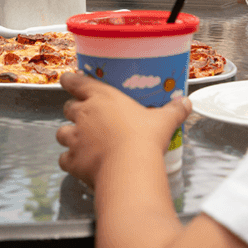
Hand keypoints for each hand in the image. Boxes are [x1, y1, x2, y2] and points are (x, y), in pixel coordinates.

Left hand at [56, 72, 191, 188]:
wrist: (129, 168)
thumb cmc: (144, 137)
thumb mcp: (162, 120)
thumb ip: (173, 110)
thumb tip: (186, 102)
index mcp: (101, 97)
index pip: (76, 82)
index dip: (69, 81)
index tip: (66, 80)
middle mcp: (83, 114)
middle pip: (68, 108)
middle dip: (74, 112)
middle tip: (85, 118)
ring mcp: (75, 138)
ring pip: (61, 132)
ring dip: (68, 136)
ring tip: (79, 142)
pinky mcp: (72, 160)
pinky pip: (64, 159)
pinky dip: (69, 161)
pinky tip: (78, 165)